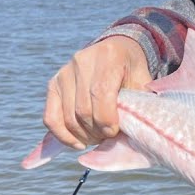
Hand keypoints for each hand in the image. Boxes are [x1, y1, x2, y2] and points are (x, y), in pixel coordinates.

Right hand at [43, 35, 151, 149]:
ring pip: (68, 116)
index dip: (106, 119)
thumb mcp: (142, 79)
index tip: (114, 132)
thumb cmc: (131, 69)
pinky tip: (77, 143)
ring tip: (97, 139)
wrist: (115, 50)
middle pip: (83, 109)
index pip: (101, 93)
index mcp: (109, 56)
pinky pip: (51, 116)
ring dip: (82, 135)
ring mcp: (64, 72)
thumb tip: (132, 129)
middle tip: (108, 138)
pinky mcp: (53, 84)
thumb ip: (139, 101)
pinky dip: (62, 135)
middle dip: (96, 131)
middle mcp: (82, 61)